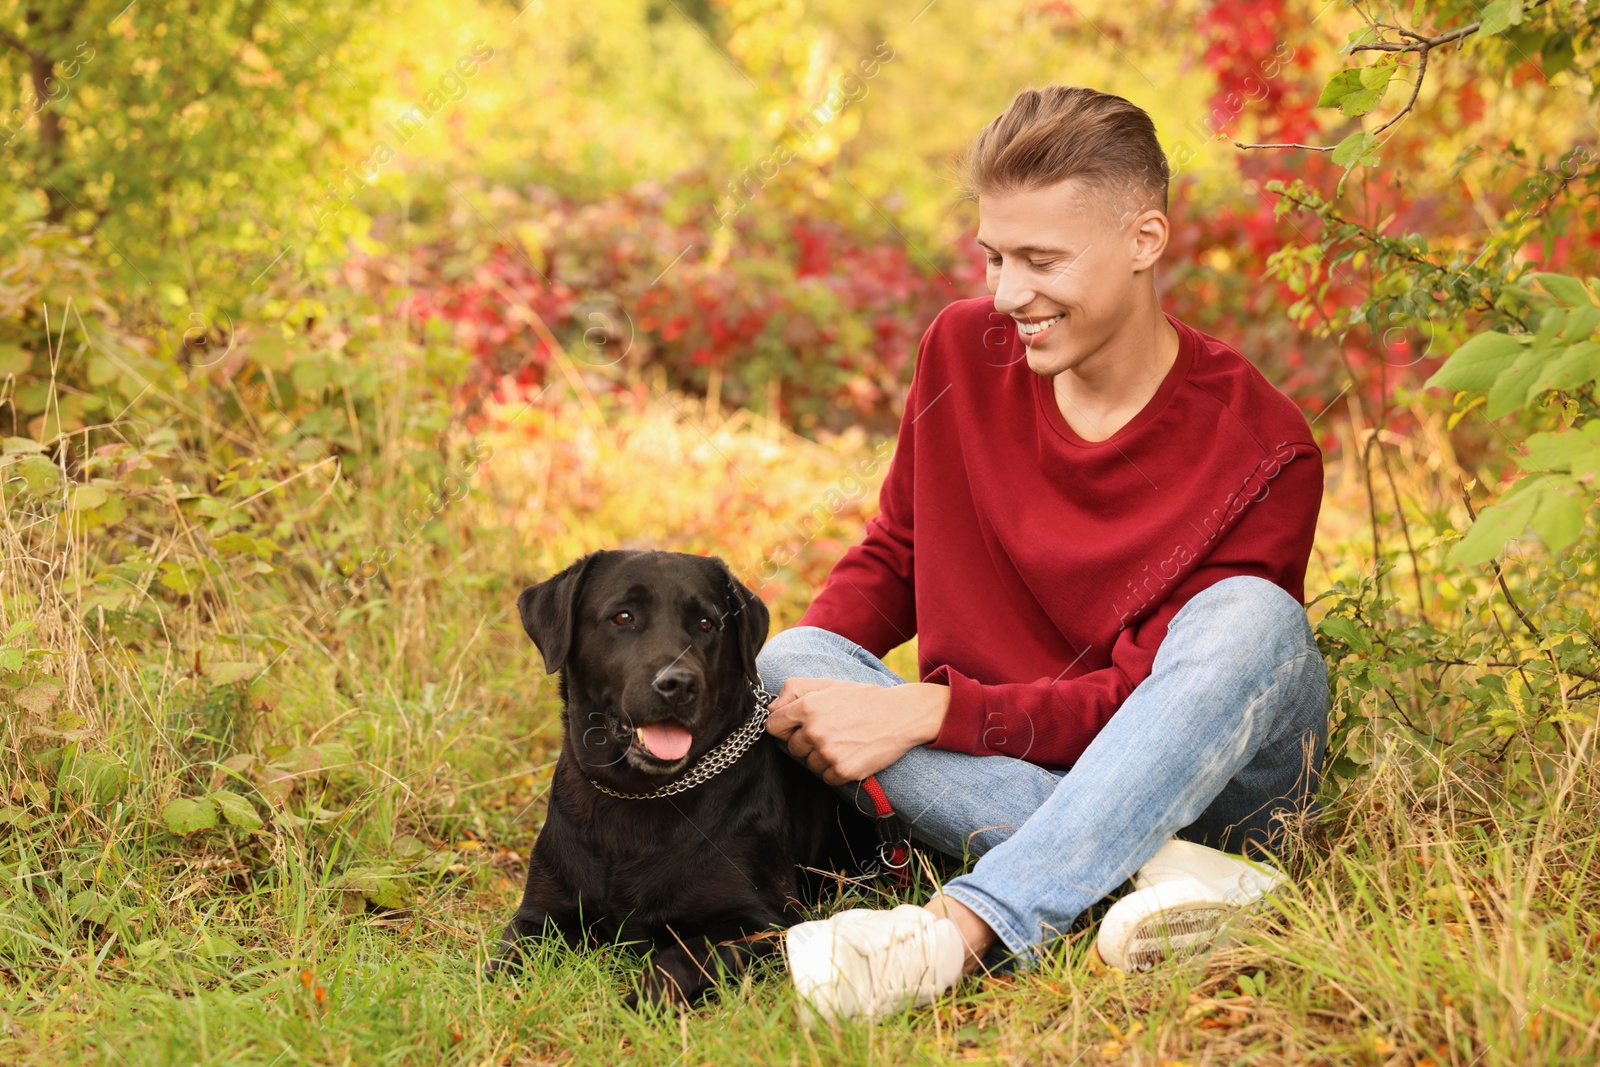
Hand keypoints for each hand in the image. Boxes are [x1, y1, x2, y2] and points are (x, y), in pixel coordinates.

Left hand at [765, 678, 950, 785]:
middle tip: (831, 730)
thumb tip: (771, 707)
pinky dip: (837, 770)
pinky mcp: (843, 770)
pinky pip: (827, 777)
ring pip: (810, 764)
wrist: (901, 715)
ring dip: (823, 756)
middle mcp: (815, 730)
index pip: (774, 726)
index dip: (784, 726)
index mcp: (808, 706)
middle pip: (792, 747)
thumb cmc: (863, 699)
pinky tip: (852, 753)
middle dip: (806, 741)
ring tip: (844, 740)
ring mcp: (828, 752)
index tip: (797, 727)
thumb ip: (795, 690)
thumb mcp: (829, 684)